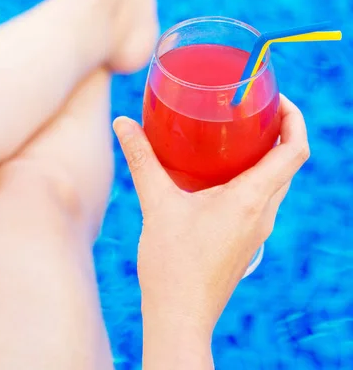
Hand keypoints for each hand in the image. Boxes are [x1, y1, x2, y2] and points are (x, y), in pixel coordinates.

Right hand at [114, 95, 308, 334]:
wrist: (180, 317)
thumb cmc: (172, 265)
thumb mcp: (155, 204)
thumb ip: (141, 159)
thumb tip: (123, 124)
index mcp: (250, 199)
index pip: (294, 151)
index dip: (295, 120)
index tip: (278, 100)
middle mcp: (263, 213)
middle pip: (289, 163)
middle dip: (281, 131)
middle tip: (255, 109)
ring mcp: (258, 229)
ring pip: (276, 181)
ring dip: (268, 155)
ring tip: (239, 134)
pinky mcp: (248, 239)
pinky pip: (263, 198)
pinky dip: (255, 176)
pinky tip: (223, 173)